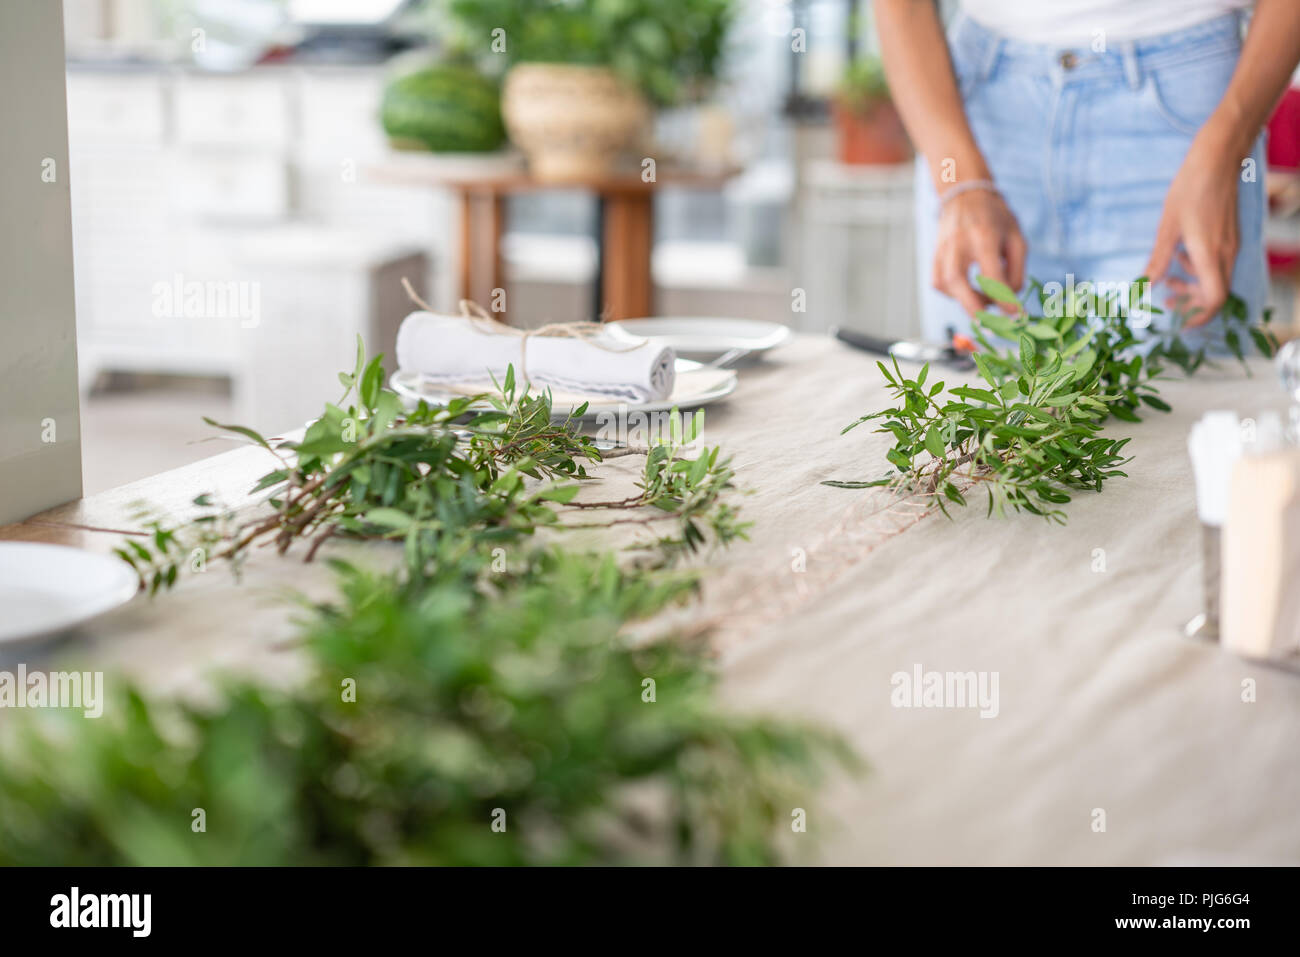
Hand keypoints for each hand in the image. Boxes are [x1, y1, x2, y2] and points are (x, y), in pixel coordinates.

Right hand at [932, 187, 1026, 316]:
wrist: (965, 196)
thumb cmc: (995, 218)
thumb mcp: (1016, 238)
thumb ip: (1016, 270)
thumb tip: (1010, 299)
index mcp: (983, 237)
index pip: (992, 276)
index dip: (1005, 300)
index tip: (1017, 315)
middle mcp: (958, 244)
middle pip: (958, 284)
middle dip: (976, 308)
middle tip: (994, 321)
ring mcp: (941, 251)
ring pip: (947, 287)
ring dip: (966, 300)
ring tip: (984, 299)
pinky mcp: (933, 257)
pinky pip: (939, 284)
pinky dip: (954, 293)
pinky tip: (967, 289)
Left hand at [1145, 136, 1240, 327]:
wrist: (1217, 159)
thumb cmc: (1190, 189)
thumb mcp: (1167, 227)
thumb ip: (1159, 260)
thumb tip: (1145, 286)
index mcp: (1210, 255)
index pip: (1214, 299)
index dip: (1199, 316)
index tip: (1179, 322)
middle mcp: (1226, 253)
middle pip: (1216, 294)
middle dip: (1193, 304)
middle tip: (1169, 302)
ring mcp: (1230, 244)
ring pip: (1217, 279)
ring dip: (1194, 285)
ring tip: (1170, 278)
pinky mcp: (1230, 236)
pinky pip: (1218, 263)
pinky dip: (1200, 268)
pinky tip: (1182, 255)